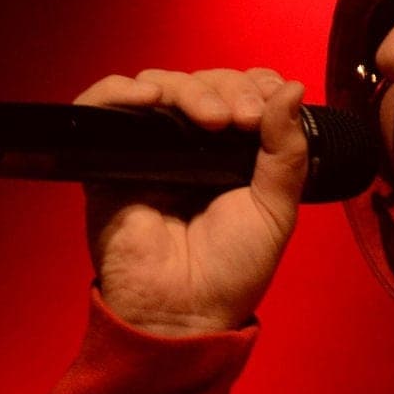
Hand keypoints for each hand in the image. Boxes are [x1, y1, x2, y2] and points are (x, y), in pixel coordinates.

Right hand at [74, 67, 309, 335]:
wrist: (184, 311)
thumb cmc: (231, 270)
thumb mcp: (275, 208)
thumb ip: (286, 149)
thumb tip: (293, 88)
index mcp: (229, 151)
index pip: (236, 90)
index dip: (252, 82)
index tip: (270, 96)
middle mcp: (186, 144)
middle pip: (200, 82)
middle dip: (228, 89)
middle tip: (245, 120)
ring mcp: (145, 149)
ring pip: (158, 85)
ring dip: (188, 89)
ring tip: (213, 118)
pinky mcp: (105, 160)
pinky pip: (100, 107)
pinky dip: (119, 91)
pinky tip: (150, 98)